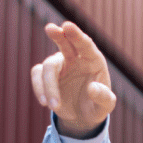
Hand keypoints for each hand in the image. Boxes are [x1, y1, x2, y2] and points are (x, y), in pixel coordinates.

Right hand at [31, 21, 115, 136]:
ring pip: (48, 66)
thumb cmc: (97, 106)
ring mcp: (59, 64)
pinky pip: (37, 75)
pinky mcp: (45, 74)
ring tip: (54, 106)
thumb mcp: (106, 106)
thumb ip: (103, 97)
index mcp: (93, 59)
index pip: (85, 44)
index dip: (76, 35)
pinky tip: (45, 103)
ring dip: (49, 86)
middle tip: (50, 28)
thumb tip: (92, 88)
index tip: (67, 26)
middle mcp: (75, 57)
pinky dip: (39, 88)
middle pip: (65, 42)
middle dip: (58, 35)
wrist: (81, 116)